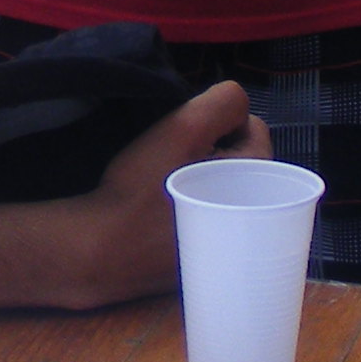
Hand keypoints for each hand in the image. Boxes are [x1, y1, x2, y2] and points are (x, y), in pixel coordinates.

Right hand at [58, 82, 266, 306]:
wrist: (100, 252)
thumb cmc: (142, 189)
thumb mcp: (184, 128)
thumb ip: (223, 103)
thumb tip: (235, 107)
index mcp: (259, 185)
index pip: (253, 127)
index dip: (217, 122)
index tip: (186, 139)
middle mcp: (255, 219)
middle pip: (238, 159)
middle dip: (212, 154)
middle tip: (174, 163)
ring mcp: (230, 243)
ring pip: (220, 186)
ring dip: (200, 180)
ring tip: (164, 187)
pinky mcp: (205, 258)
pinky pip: (205, 215)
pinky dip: (189, 207)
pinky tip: (161, 212)